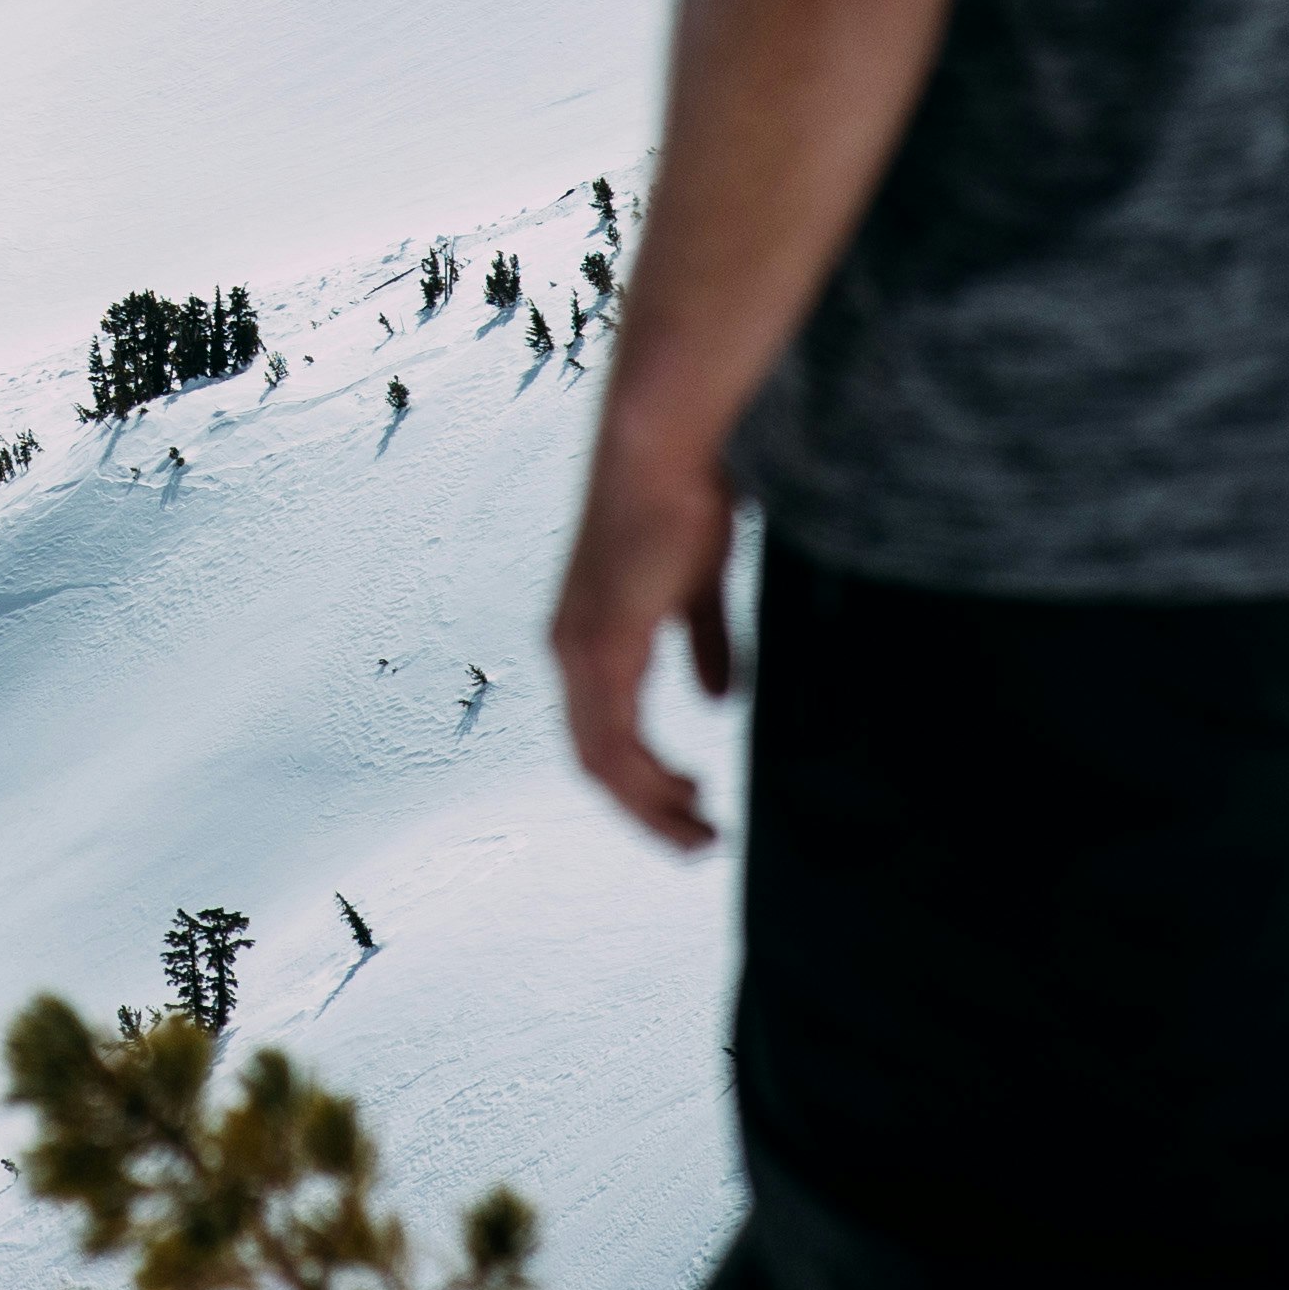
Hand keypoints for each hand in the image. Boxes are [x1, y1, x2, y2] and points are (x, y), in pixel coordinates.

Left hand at [550, 430, 741, 851]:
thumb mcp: (695, 588)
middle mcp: (569, 651)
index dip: (640, 780)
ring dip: (651, 806)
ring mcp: (579, 650)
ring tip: (700, 832)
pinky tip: (685, 791)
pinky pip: (615, 736)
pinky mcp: (602, 642)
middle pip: (596, 763)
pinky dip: (646, 777)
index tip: (688, 804)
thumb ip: (703, 643)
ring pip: (603, 762)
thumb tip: (719, 698)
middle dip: (647, 810)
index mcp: (585, 638)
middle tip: (697, 840)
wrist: (659, 448)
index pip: (600, 735)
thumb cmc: (680, 500)